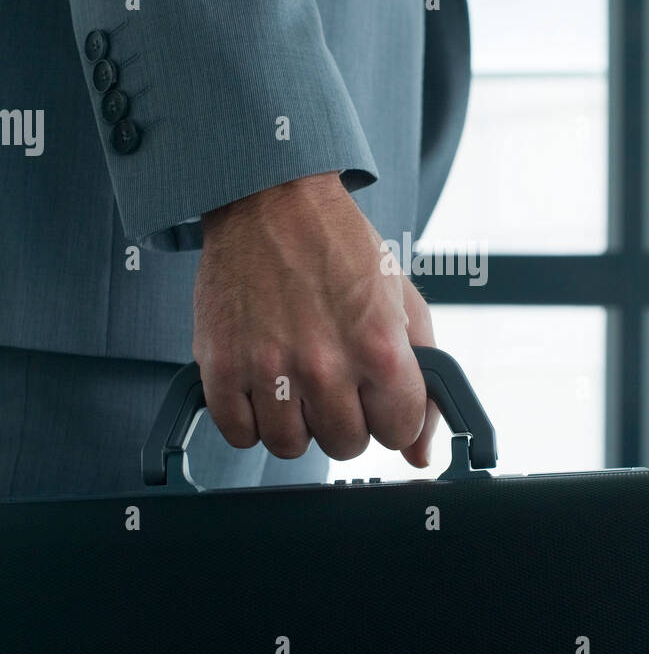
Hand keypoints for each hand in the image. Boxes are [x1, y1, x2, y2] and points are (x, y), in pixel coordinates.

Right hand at [193, 173, 438, 465]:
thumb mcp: (403, 302)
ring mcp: (267, 367)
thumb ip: (423, 382)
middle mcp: (324, 363)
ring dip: (296, 422)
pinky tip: (261, 383)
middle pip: (344, 444)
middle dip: (345, 418)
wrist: (272, 199)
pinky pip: (238, 433)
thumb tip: (419, 454)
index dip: (391, 414)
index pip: (398, 432)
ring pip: (288, 447)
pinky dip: (250, 418)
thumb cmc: (341, 248)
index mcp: (379, 347)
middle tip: (333, 378)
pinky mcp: (220, 365)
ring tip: (296, 379)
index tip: (377, 394)